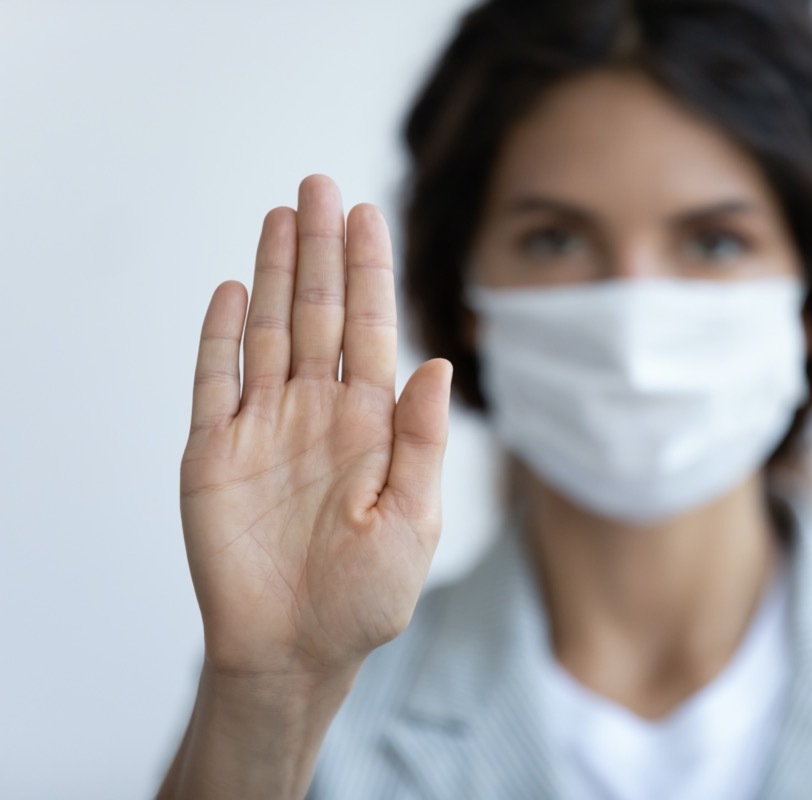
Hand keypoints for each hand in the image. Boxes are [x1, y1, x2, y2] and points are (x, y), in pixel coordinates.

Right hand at [179, 175, 450, 680]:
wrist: (295, 651)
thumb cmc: (365, 597)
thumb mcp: (413, 520)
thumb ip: (422, 441)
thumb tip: (436, 363)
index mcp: (370, 424)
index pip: (370, 329)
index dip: (367, 271)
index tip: (367, 214)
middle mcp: (317, 412)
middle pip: (317, 313)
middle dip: (319, 250)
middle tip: (319, 185)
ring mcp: (264, 426)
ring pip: (267, 331)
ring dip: (271, 273)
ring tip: (281, 214)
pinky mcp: (213, 452)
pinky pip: (214, 381)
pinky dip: (219, 336)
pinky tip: (230, 290)